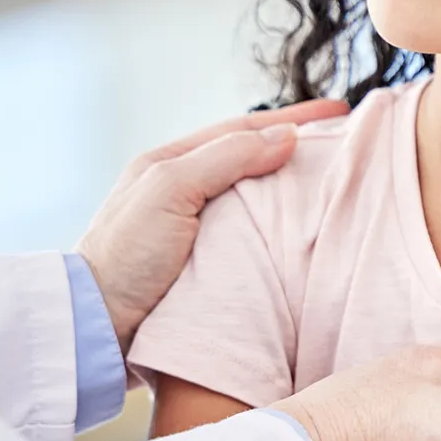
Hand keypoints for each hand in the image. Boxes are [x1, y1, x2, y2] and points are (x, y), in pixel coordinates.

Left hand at [77, 101, 344, 347]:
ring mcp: (192, 229)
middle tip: (344, 146)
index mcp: (170, 162)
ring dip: (289, 189)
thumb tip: (284, 136)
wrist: (97, 327)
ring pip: (252, 198)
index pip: (243, 129)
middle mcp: (181, 190)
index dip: (293, 118)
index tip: (339, 114)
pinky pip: (250, 237)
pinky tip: (301, 236)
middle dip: (296, 148)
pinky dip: (278, 229)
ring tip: (332, 187)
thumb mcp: (170, 191)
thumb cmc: (124, 256)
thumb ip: (225, 158)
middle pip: (251, 159)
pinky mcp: (202, 266)